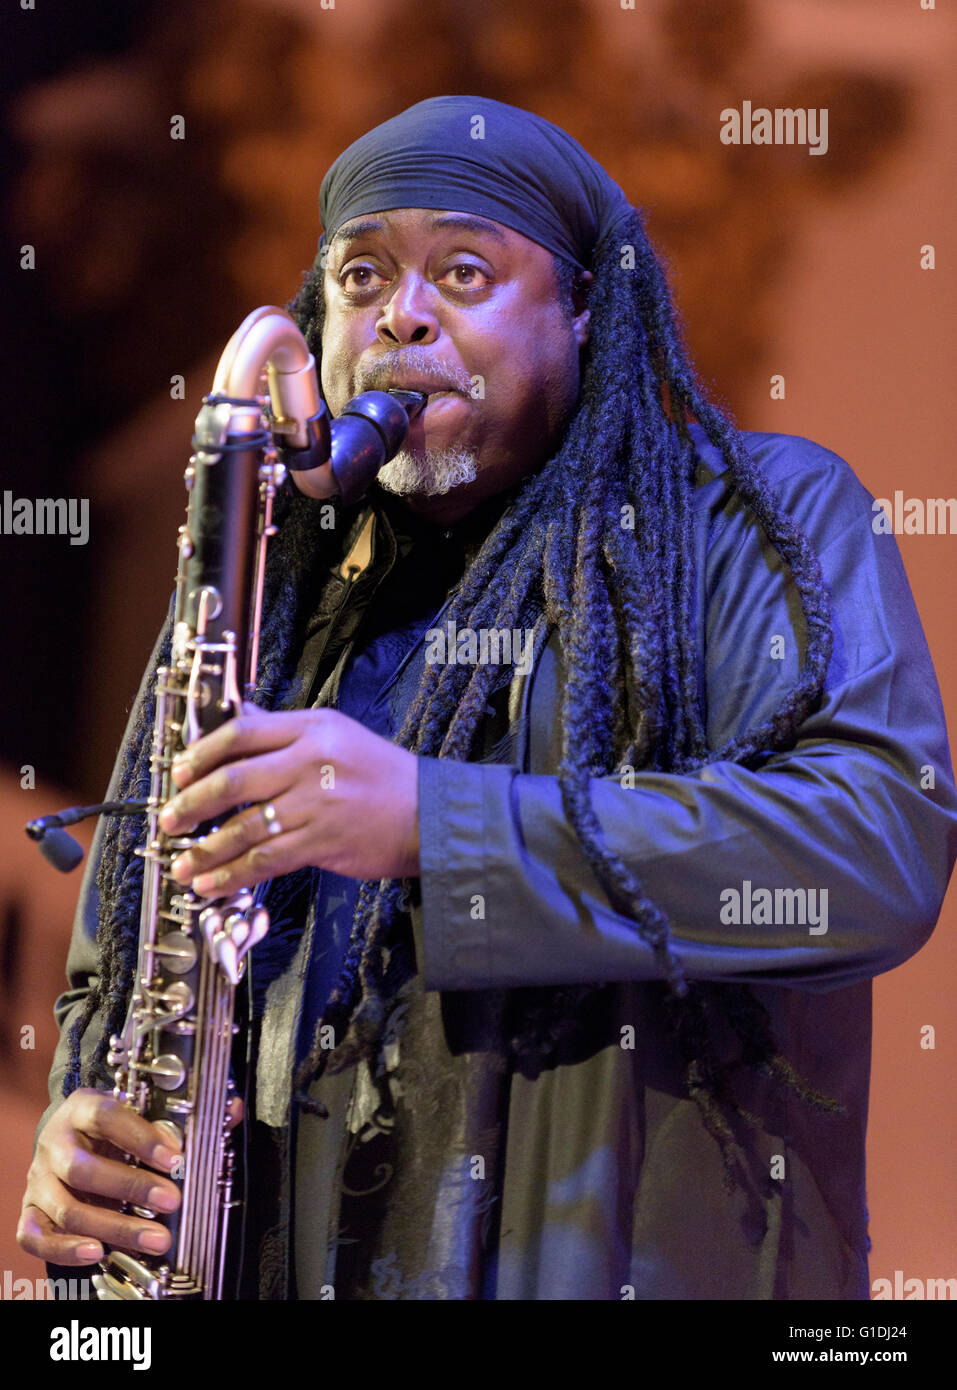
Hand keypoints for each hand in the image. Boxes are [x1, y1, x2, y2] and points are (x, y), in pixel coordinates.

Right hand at [18, 1090, 242, 1266]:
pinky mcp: (30, 1212)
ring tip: (157, 1240)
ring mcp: (39, 1180)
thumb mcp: (142, 1112)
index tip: (177, 1158)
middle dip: (131, 1188)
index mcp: (83, 1108)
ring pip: (67, 1208)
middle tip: (173, 1202)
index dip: (142, 1137)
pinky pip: (36, 1236)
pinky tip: (98, 1252)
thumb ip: (185, 1115)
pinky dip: (65, 1248)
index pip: (108, 1117)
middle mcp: (55, 1143)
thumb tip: (232, 1110)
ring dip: (114, 1227)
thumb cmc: (114, 1128)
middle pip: (83, 1169)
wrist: (68, 1138)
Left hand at [158, 706, 420, 894]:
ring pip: (243, 827)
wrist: (431, 814)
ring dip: (205, 850)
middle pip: (233, 780)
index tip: (180, 773)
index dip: (202, 754)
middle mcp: (310, 761)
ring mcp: (316, 803)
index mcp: (311, 728)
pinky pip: (265, 859)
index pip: (242, 732)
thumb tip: (242, 718)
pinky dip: (232, 874)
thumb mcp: (338, 734)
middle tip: (170, 821)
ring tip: (183, 864)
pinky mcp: (322, 841)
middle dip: (191, 805)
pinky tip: (212, 884)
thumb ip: (286, 730)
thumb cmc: (383, 776)